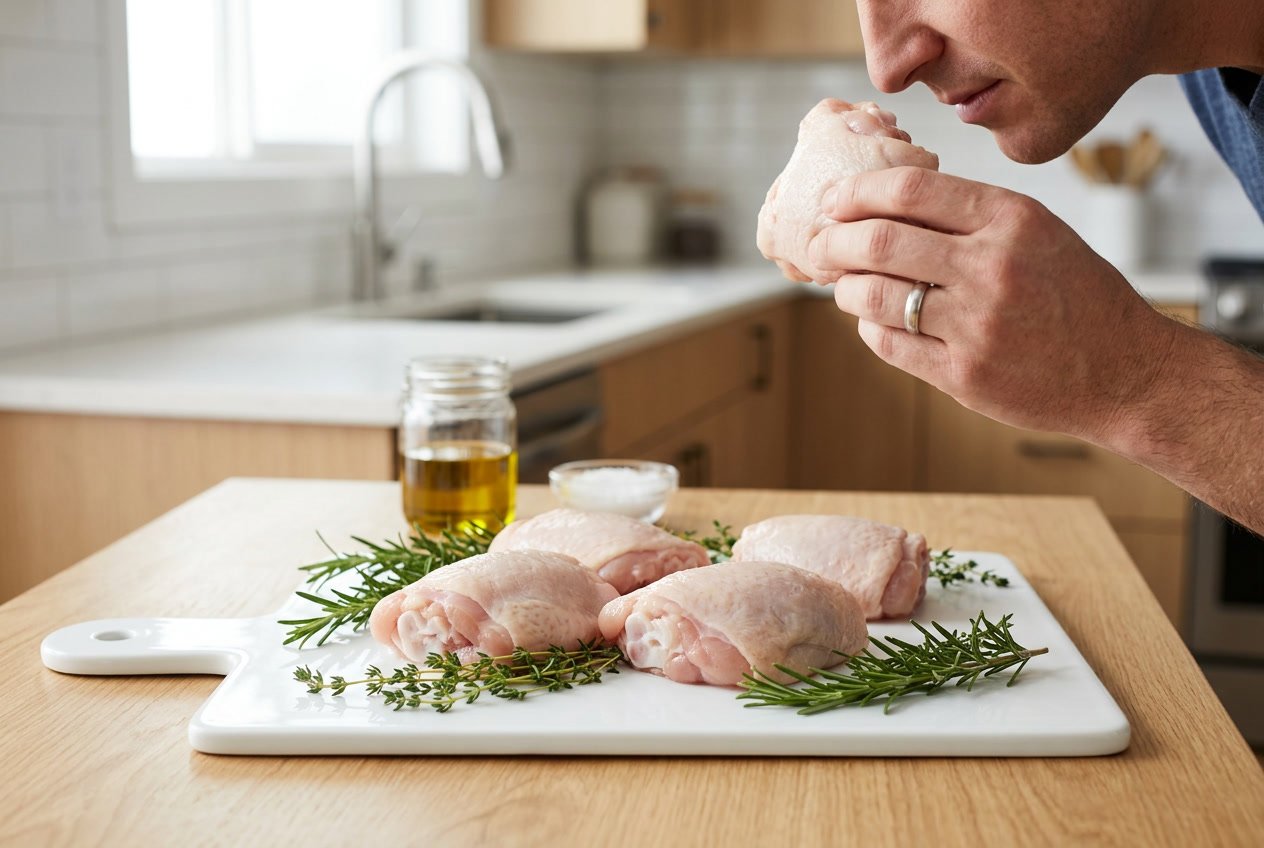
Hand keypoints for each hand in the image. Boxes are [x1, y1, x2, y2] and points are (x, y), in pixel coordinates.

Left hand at [810, 166, 1179, 442]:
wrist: (1125, 370)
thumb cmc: (1075, 293)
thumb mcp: (1037, 231)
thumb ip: (967, 215)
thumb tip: (878, 204)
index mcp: (1010, 219)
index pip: (909, 188)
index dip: (856, 192)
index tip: (832, 201)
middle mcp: (991, 267)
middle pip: (878, 241)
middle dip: (832, 241)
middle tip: (818, 245)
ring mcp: (976, 325)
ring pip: (873, 296)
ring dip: (843, 288)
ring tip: (842, 285)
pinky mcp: (964, 375)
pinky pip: (890, 343)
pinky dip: (869, 327)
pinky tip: (873, 320)